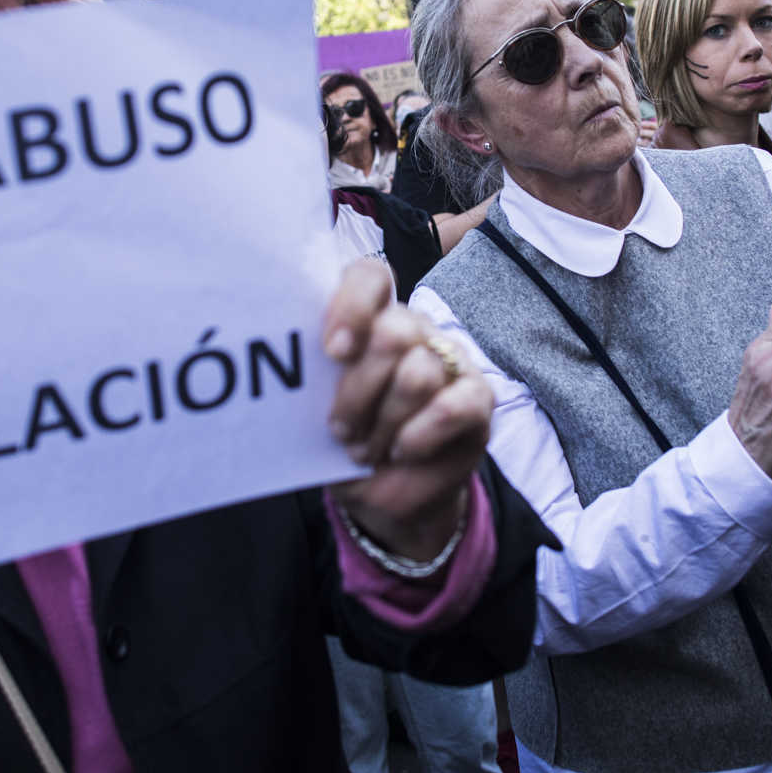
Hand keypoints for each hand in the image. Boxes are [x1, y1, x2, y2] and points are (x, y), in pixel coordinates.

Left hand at [323, 261, 493, 560]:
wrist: (386, 494)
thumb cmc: (347, 443)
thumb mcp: (318, 414)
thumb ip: (314, 383)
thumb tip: (293, 373)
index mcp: (371, 320)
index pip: (370, 277)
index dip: (352, 306)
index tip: (333, 352)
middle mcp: (414, 330)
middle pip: (392, 334)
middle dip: (358, 392)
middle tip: (341, 431)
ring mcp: (450, 360)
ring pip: (418, 374)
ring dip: (384, 423)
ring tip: (366, 450)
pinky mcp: (478, 398)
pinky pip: (451, 407)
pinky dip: (419, 435)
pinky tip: (401, 451)